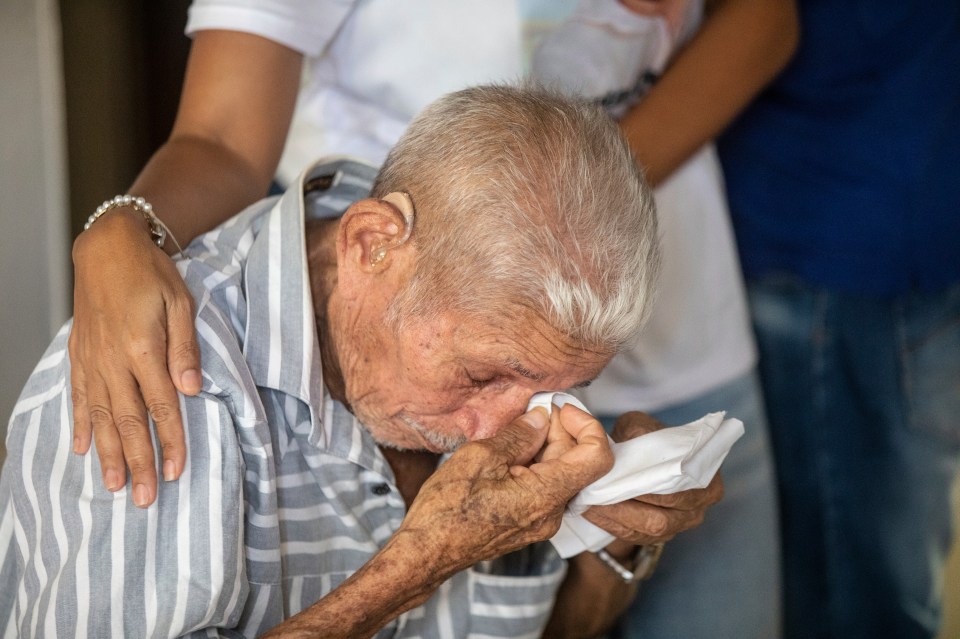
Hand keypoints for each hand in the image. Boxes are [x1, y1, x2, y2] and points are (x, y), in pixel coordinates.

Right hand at [69, 209, 200, 507]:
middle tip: (146, 500)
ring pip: (99, 417)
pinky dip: (80, 425)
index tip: (178, 472)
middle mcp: (113, 361)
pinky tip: (81, 450)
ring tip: (116, 487)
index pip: (162, 407)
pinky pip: (78, 397)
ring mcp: (92, 360)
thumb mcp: (181, 303)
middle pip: (128, 422)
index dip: (171, 441)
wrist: (107, 248)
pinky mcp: (79, 356)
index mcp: (143, 349)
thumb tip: (193, 391)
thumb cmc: (151, 274)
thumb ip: (186, 349)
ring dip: (108, 454)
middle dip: (139, 462)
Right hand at [398, 404, 613, 573]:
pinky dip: (534, 464)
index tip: (558, 408)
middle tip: (528, 412)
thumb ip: (518, 435)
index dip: (586, 424)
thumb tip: (540, 417)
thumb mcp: (479, 458)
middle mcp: (552, 513)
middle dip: (558, 430)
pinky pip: (545, 486)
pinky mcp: (530, 523)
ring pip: (561, 472)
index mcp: (545, 496)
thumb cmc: (446, 510)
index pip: (597, 456)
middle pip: (577, 461)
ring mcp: (542, 521)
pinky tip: (507, 454)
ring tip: (511, 433)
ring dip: (544, 446)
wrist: (426, 552)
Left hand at [583, 411, 723, 544]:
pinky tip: (591, 512)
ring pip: (648, 530)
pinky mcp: (659, 536)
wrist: (642, 455)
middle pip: (663, 517)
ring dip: (616, 518)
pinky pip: (635, 536)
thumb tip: (628, 443)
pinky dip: (612, 525)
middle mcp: (698, 507)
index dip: (647, 488)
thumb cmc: (644, 438)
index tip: (617, 479)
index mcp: (704, 477)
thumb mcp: (639, 426)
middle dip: (626, 507)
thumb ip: (637, 432)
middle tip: (596, 494)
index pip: (677, 490)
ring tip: (589, 503)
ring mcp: (680, 525)